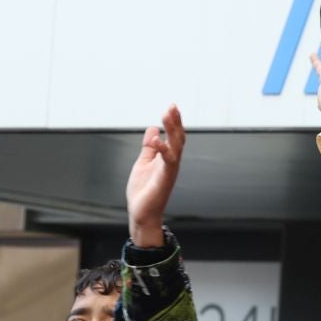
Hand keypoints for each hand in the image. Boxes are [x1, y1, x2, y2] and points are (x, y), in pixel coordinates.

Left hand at [127, 106, 185, 249]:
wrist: (142, 214)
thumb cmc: (144, 191)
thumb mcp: (143, 162)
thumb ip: (149, 147)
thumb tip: (153, 129)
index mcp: (167, 159)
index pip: (174, 136)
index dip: (173, 122)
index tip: (171, 107)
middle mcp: (171, 163)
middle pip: (178, 138)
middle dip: (175, 122)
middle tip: (172, 106)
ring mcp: (169, 171)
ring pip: (176, 147)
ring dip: (173, 130)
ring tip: (168, 115)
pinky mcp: (164, 179)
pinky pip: (168, 162)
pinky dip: (163, 149)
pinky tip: (157, 138)